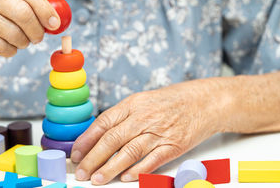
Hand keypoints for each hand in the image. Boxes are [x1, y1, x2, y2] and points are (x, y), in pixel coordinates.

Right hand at [0, 0, 59, 57]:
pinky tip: (5, 46)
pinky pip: (3, 47)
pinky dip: (10, 50)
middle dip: (37, 30)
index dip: (45, 9)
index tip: (55, 23)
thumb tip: (54, 10)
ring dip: (23, 42)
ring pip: (15, 34)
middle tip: (39, 38)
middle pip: (23, 13)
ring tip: (20, 41)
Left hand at [71, 78, 229, 184]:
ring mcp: (160, 131)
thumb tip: (97, 136)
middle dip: (93, 157)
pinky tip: (125, 177)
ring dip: (111, 167)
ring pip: (129, 151)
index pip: (104, 123)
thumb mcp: (142, 101)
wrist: (203, 101)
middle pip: (113, 139)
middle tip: (81, 171)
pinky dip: (138, 170)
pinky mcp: (175, 145)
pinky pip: (153, 160)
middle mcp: (144, 116)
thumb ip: (122, 117)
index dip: (87, 140)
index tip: (76, 154)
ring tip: (97, 179)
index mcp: (133, 104)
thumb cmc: (169, 102)